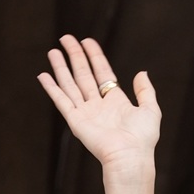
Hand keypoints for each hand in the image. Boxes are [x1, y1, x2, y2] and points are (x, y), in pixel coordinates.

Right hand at [37, 35, 160, 176]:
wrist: (130, 155)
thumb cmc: (143, 138)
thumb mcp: (150, 110)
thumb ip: (145, 91)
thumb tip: (142, 73)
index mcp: (116, 101)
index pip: (102, 72)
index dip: (95, 56)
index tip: (87, 41)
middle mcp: (98, 104)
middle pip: (84, 74)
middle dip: (75, 56)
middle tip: (66, 38)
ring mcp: (86, 112)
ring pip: (70, 84)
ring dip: (61, 67)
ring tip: (54, 51)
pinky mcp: (75, 120)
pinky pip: (61, 100)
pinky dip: (52, 88)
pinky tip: (43, 75)